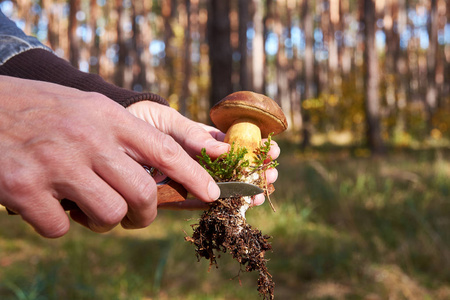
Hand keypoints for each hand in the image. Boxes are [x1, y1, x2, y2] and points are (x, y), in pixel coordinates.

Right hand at [0, 76, 222, 236]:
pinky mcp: (25, 189)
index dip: (193, 176)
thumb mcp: (90, 109)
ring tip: (85, 205)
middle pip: (142, 194)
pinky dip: (59, 223)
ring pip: (109, 215)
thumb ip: (128, 135)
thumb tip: (168, 167)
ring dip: (102, 220)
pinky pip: (62, 228)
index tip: (212, 194)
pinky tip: (48, 203)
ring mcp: (56, 164)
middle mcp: (88, 139)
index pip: (165, 150)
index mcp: (109, 117)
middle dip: (145, 214)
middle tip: (137, 216)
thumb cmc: (45, 111)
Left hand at [126, 101, 280, 209]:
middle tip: (272, 175)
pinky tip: (235, 206)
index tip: (272, 151)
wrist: (106, 133)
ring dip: (242, 191)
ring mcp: (184, 178)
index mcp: (199, 140)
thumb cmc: (139, 118)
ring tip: (260, 193)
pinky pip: (194, 203)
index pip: (233, 146)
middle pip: (232, 168)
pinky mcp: (169, 196)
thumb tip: (224, 149)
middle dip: (254, 172)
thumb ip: (192, 134)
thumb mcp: (169, 120)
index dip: (254, 149)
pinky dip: (214, 206)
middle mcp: (195, 160)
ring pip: (219, 187)